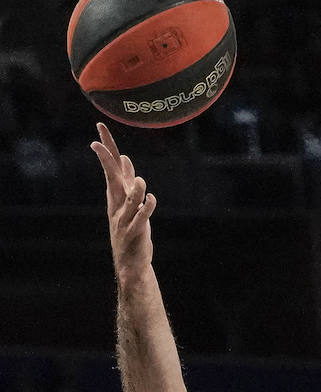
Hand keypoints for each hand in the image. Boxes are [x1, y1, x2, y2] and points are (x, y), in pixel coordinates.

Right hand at [90, 122, 156, 285]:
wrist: (130, 263)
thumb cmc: (131, 229)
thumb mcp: (128, 203)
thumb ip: (127, 181)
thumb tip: (125, 159)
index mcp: (115, 196)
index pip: (110, 167)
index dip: (106, 148)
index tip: (99, 128)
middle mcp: (117, 205)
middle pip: (112, 178)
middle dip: (106, 159)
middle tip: (98, 143)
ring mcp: (125, 219)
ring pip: (129, 199)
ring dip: (135, 189)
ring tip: (142, 182)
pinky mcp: (135, 232)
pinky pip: (141, 218)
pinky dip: (146, 207)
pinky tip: (151, 199)